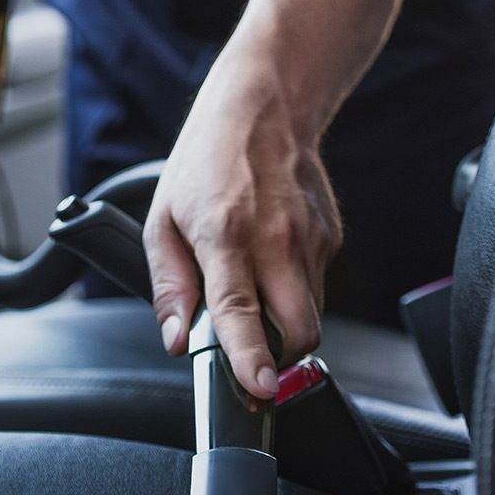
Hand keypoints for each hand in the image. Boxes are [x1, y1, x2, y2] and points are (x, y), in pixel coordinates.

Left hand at [143, 31, 341, 402]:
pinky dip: (294, 290)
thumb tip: (176, 338)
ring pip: (311, 313)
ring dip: (283, 320)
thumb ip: (169, 286)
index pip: (242, 313)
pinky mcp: (332, 236)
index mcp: (226, 237)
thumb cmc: (205, 161)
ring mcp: (311, 239)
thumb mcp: (163, 219)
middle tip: (252, 354)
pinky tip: (271, 258)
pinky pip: (317, 285)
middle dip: (279, 357)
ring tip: (253, 284)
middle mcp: (277, 240)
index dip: (251, 357)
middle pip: (299, 330)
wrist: (263, 108)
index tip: (259, 387)